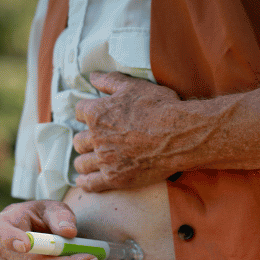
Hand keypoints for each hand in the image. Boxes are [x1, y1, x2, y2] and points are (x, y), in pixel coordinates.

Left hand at [71, 71, 192, 191]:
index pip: (79, 112)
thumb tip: (92, 76)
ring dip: (84, 161)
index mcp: (97, 113)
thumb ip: (110, 81)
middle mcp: (96, 137)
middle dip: (85, 139)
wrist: (180, 135)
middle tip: (93, 141)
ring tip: (88, 161)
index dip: (86, 113)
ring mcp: (104, 159)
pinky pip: (90, 183)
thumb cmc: (160, 107)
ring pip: (81, 163)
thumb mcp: (134, 86)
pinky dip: (85, 182)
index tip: (91, 117)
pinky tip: (84, 181)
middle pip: (79, 140)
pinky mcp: (114, 178)